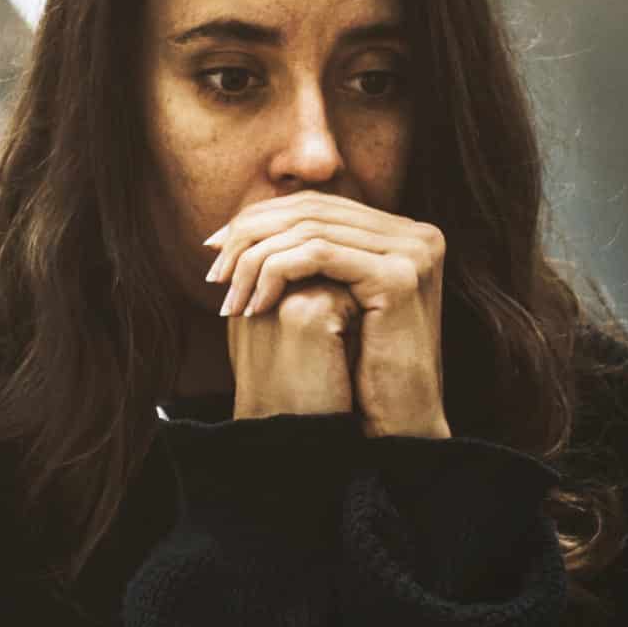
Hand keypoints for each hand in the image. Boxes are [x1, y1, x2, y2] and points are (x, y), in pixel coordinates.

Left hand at [204, 193, 449, 437]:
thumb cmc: (360, 370)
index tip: (216, 247)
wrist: (399, 421)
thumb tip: (246, 225)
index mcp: (400, 232)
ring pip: (310, 231)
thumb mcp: (332, 301)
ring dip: (256, 261)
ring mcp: (412, 251)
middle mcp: (414, 233)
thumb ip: (307, 259)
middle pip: (312, 211)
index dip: (260, 220)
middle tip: (213, 267)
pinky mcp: (400, 275)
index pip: (317, 205)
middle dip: (251, 236)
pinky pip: (320, 255)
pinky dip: (277, 273)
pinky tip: (254, 305)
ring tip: (229, 295)